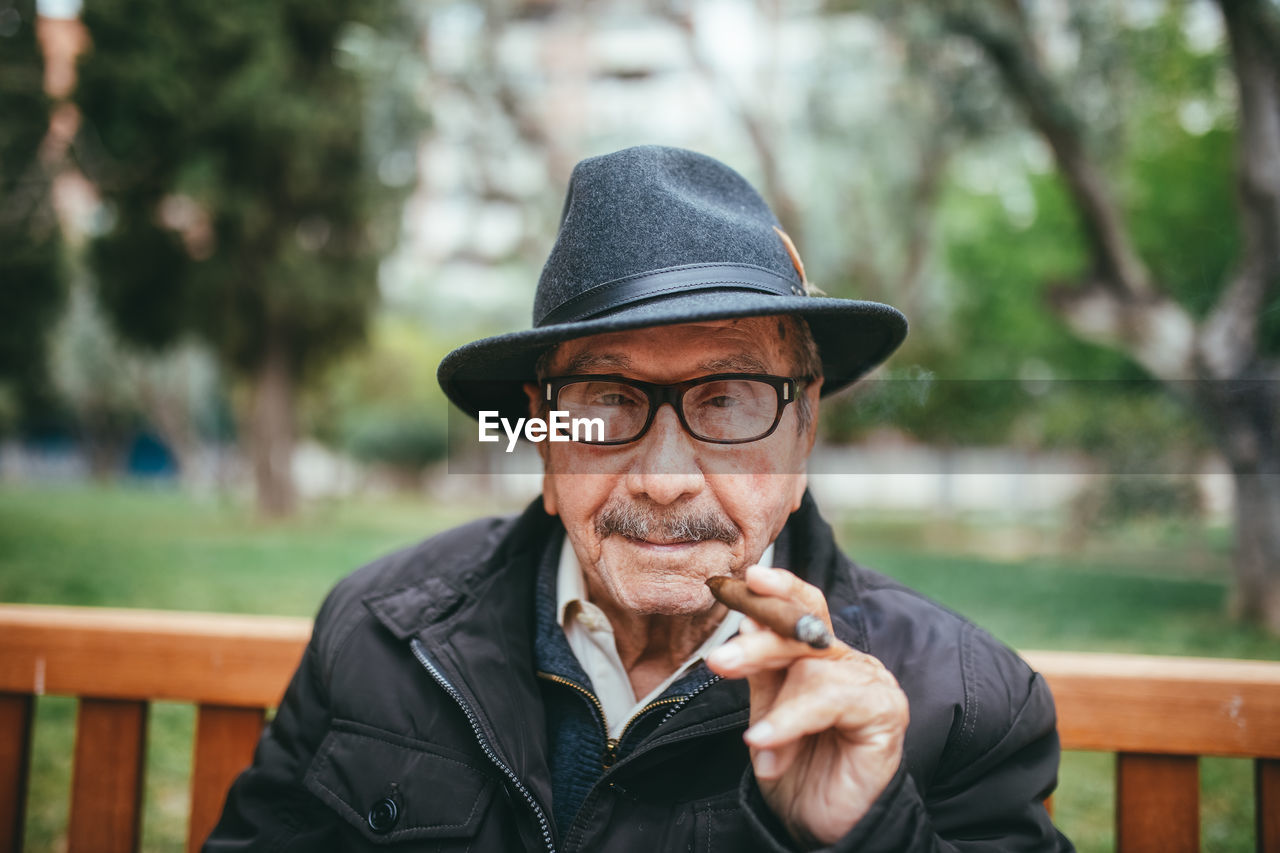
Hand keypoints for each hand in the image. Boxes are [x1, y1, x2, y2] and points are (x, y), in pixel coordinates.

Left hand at [705, 565, 908, 846]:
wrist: (821, 827)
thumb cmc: (795, 769)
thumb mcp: (766, 713)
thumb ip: (760, 671)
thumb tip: (744, 622)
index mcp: (818, 654)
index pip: (800, 606)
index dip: (778, 588)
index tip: (744, 578)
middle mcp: (846, 660)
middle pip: (804, 627)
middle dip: (760, 642)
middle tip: (720, 661)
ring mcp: (869, 683)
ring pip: (813, 666)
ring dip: (777, 704)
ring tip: (754, 740)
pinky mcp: (885, 712)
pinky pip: (832, 700)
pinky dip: (793, 720)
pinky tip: (767, 741)